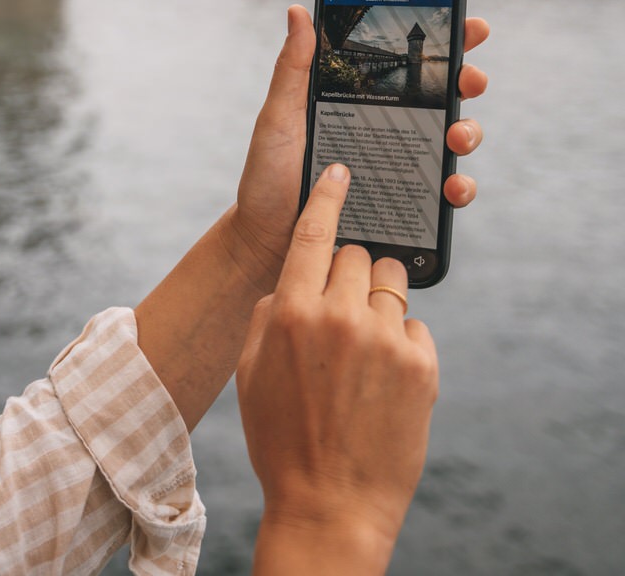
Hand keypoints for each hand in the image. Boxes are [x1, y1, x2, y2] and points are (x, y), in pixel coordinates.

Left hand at [230, 8, 488, 290]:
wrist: (266, 242)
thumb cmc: (268, 177)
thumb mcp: (279, 118)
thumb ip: (293, 68)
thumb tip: (298, 11)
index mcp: (361, 100)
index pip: (408, 63)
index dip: (446, 40)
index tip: (470, 26)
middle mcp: (387, 129)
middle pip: (443, 96)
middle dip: (466, 80)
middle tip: (467, 79)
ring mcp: (400, 167)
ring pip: (453, 140)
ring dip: (469, 131)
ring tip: (456, 136)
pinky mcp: (406, 206)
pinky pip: (444, 194)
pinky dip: (460, 188)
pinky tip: (451, 187)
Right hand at [237, 165, 437, 574]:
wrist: (331, 505)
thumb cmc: (282, 437)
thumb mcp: (252, 371)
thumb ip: (270, 312)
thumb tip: (294, 279)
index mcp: (291, 313)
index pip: (313, 232)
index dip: (327, 194)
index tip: (340, 170)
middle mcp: (340, 317)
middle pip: (357, 254)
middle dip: (348, 272)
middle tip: (340, 310)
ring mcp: (386, 341)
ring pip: (390, 283)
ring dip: (377, 301)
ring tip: (363, 346)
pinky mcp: (423, 366)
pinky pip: (414, 324)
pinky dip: (400, 339)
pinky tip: (383, 377)